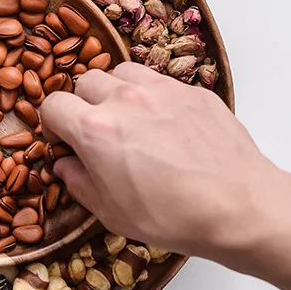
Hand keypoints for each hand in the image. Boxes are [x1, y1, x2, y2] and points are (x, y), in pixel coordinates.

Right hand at [39, 61, 277, 261]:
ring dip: (115, 92)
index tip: (62, 141)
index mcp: (95, 130)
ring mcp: (162, 90)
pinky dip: (151, 97)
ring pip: (122, 73)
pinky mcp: (193, 91)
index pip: (53, 106)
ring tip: (127, 121)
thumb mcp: (113, 213)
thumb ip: (81, 184)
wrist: (238, 206)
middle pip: (85, 83)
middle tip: (94, 133)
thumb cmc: (174, 216)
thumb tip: (66, 166)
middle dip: (82, 106)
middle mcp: (125, 100)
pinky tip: (163, 125)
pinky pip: (159, 82)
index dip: (52, 125)